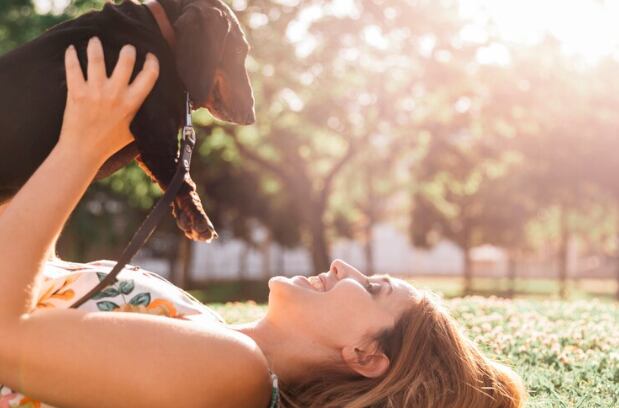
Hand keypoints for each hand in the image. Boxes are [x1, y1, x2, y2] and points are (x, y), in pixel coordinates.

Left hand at [58, 36, 158, 163]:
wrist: (83, 152)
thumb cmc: (109, 144)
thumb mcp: (133, 132)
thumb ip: (144, 119)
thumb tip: (161, 118)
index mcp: (132, 104)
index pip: (149, 76)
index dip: (152, 62)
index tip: (150, 57)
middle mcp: (115, 94)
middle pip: (126, 60)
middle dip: (128, 50)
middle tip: (126, 48)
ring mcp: (95, 92)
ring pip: (97, 58)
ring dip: (96, 46)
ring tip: (95, 41)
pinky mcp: (76, 92)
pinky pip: (73, 67)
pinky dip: (71, 56)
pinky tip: (71, 50)